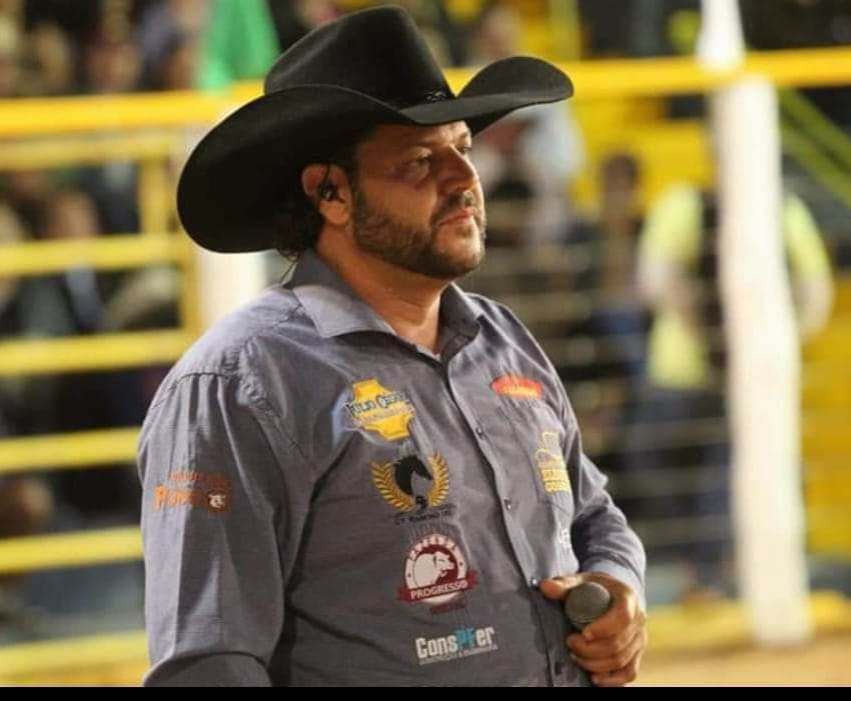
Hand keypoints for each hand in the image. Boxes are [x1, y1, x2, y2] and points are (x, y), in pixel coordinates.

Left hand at [539, 572, 646, 686]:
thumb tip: (544, 587)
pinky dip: (612, 679)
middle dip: (590, 649)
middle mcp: (639, 619)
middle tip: (570, 642)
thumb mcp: (580, 580)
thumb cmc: (595, 587)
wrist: (613, 594)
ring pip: (621, 661)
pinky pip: (629, 673)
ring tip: (575, 655)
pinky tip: (593, 677)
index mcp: (628, 598)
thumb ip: (563, 584)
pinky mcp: (636, 653)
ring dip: (595, 663)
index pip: (622, 617)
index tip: (583, 634)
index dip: (603, 629)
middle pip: (618, 644)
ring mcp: (639, 638)